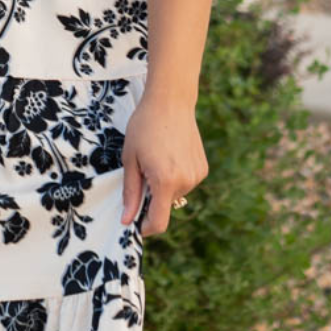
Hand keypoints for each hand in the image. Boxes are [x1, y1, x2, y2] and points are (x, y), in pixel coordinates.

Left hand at [120, 91, 206, 237]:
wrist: (171, 102)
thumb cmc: (144, 127)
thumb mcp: (130, 160)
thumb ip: (130, 193)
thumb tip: (127, 220)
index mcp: (165, 181)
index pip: (159, 222)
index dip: (146, 228)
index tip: (135, 225)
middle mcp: (186, 182)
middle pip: (164, 206)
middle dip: (151, 197)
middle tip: (142, 170)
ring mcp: (197, 175)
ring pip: (174, 194)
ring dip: (163, 186)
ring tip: (156, 159)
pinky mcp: (203, 169)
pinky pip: (185, 182)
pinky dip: (175, 177)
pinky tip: (170, 155)